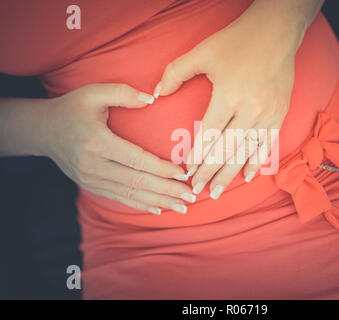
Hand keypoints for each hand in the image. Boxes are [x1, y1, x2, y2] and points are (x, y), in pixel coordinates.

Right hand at [42, 84, 195, 213]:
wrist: (42, 131)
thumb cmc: (71, 108)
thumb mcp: (93, 92)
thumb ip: (122, 93)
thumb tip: (152, 99)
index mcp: (97, 142)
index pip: (137, 160)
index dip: (162, 169)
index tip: (184, 174)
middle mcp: (94, 165)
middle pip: (138, 182)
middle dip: (167, 190)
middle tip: (192, 196)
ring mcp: (92, 179)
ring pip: (131, 194)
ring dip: (159, 201)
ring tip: (182, 207)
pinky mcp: (91, 185)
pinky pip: (120, 197)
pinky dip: (141, 204)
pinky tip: (159, 209)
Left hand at [152, 0, 308, 198]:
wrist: (276, 32)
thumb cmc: (236, 41)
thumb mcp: (201, 52)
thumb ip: (175, 73)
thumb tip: (155, 94)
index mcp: (228, 95)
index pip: (208, 135)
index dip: (196, 155)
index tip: (185, 171)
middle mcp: (250, 110)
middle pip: (226, 149)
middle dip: (209, 172)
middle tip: (197, 190)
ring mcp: (268, 114)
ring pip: (246, 152)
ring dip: (230, 174)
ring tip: (217, 192)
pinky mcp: (279, 114)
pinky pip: (268, 145)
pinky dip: (258, 162)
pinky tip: (248, 177)